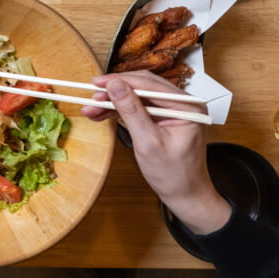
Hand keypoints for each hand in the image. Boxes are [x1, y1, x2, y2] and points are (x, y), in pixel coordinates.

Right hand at [81, 71, 231, 234]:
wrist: (186, 195)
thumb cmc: (174, 175)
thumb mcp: (148, 142)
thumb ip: (131, 111)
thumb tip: (115, 85)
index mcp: (187, 106)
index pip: (148, 84)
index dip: (119, 81)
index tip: (96, 83)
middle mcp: (182, 103)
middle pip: (141, 87)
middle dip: (114, 92)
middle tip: (91, 96)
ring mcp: (173, 110)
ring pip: (137, 97)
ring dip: (114, 102)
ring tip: (91, 108)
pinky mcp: (163, 117)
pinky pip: (139, 108)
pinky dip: (120, 111)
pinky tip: (102, 114)